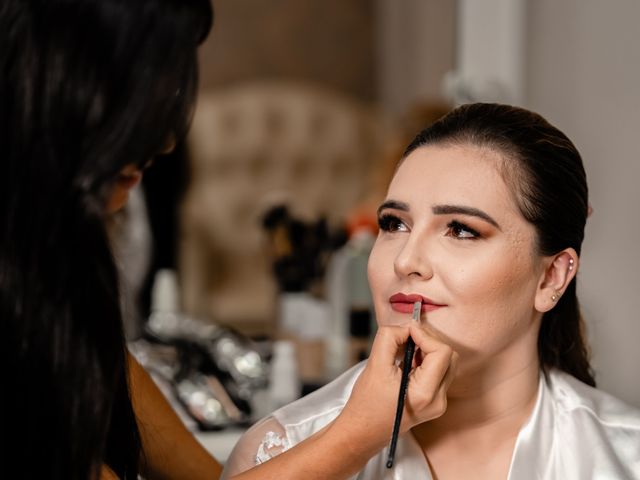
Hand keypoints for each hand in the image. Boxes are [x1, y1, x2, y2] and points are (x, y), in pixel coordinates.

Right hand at [337, 324, 457, 446]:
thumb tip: (406, 327)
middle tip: (406, 338)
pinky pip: (439, 372)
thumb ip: (390, 338)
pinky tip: (407, 363)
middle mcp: (438, 401)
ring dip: (427, 350)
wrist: (363, 432)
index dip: (426, 335)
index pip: (442, 352)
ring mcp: (439, 403)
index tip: (407, 330)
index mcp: (425, 394)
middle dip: (428, 341)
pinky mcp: (435, 402)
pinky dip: (426, 360)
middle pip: (448, 356)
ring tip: (404, 352)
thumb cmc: (366, 403)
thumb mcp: (375, 364)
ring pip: (446, 362)